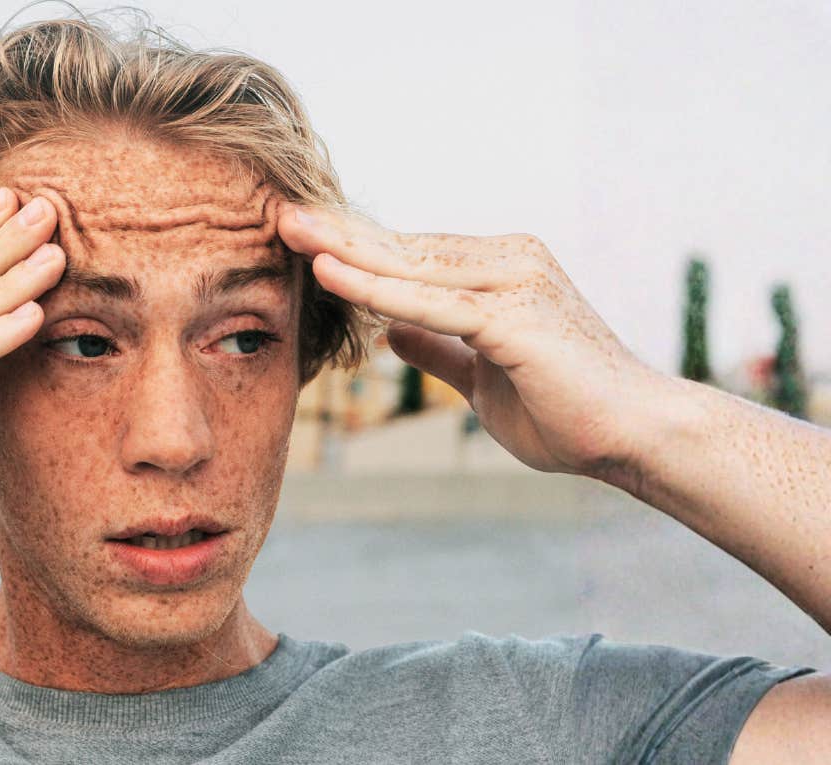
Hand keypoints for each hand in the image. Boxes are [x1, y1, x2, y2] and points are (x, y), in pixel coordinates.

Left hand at [277, 203, 667, 479]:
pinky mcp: (516, 316)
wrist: (634, 436)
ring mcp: (514, 282)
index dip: (355, 246)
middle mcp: (508, 261)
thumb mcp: (482, 376)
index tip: (302, 236)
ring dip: (345, 248)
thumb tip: (390, 332)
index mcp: (499, 271)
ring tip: (289, 229)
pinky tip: (331, 275)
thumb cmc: (565, 409)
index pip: (412, 254)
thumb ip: (439, 349)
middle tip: (277, 212)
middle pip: (405, 246)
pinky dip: (377, 288)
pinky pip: (430, 301)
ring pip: (411, 264)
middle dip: (339, 232)